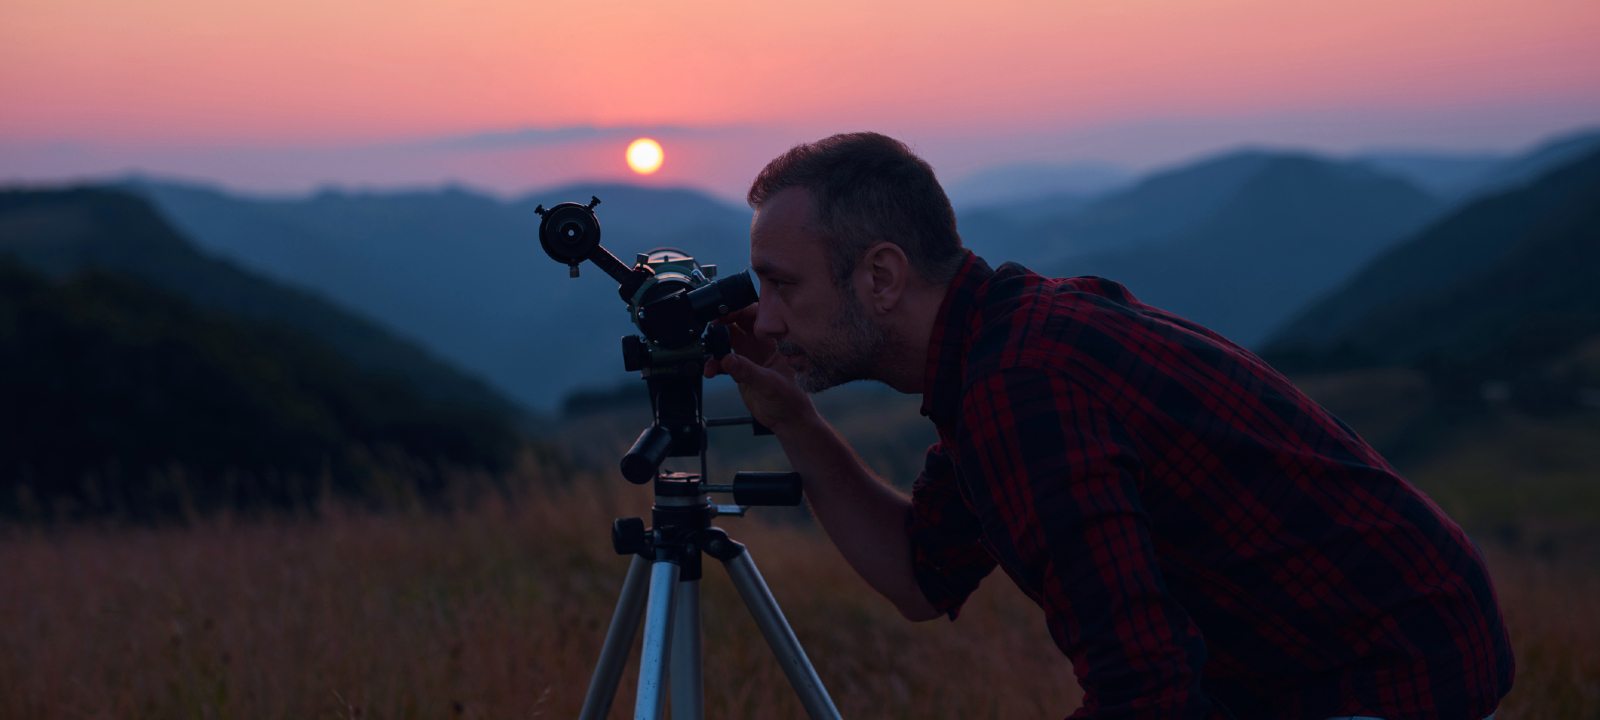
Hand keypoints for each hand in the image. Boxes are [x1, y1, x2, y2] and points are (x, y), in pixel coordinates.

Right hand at [704, 303, 815, 431]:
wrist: (787, 420)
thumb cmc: (791, 400)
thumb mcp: (769, 384)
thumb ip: (748, 372)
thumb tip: (727, 359)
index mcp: (774, 342)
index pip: (757, 316)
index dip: (739, 310)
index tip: (724, 314)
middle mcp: (761, 346)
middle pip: (738, 324)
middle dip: (722, 325)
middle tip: (711, 330)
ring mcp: (750, 357)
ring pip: (728, 341)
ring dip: (716, 345)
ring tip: (710, 355)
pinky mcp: (741, 370)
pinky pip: (723, 360)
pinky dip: (714, 363)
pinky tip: (710, 371)